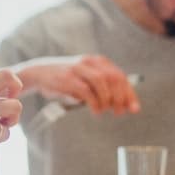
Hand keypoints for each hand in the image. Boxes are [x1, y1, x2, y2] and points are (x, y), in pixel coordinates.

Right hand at [19, 55, 139, 114]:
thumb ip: (103, 89)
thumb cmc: (66, 80)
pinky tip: (96, 111)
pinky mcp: (67, 78)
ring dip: (107, 100)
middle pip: (114, 78)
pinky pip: (86, 90)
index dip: (130, 94)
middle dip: (121, 97)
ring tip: (105, 111)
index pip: (120, 77)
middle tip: (120, 112)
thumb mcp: (87, 81)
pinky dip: (94, 103)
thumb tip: (124, 105)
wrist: (40, 73)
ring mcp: (78, 68)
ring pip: (102, 82)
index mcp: (98, 62)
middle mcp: (90, 62)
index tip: (134, 109)